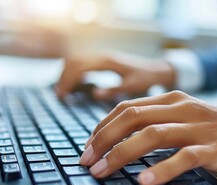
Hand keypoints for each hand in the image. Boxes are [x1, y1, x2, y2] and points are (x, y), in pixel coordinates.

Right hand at [55, 54, 175, 99]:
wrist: (156, 70)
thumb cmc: (146, 78)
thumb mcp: (131, 86)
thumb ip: (113, 90)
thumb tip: (94, 94)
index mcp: (107, 62)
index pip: (79, 66)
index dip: (68, 80)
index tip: (62, 95)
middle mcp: (102, 57)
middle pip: (74, 61)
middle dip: (64, 77)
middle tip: (60, 95)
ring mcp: (102, 58)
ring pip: (76, 60)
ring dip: (67, 74)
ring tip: (64, 91)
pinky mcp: (103, 62)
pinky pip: (83, 63)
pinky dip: (74, 73)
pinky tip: (74, 84)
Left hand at [80, 91, 216, 184]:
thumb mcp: (183, 116)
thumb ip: (156, 122)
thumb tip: (122, 138)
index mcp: (170, 100)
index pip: (126, 108)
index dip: (102, 127)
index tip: (88, 145)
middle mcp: (180, 109)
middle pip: (131, 118)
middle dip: (103, 139)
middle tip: (87, 160)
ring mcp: (196, 127)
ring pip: (151, 136)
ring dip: (121, 154)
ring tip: (102, 171)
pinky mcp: (213, 148)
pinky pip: (183, 157)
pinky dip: (161, 170)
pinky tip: (144, 181)